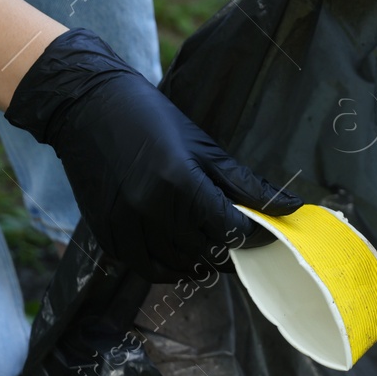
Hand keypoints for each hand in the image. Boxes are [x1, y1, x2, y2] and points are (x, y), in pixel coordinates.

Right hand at [6, 29, 300, 281]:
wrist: (86, 106)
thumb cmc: (151, 118)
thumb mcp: (203, 146)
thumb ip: (245, 183)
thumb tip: (290, 206)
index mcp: (180, 183)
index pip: (231, 229)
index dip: (254, 236)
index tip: (264, 233)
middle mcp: (151, 210)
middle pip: (206, 251)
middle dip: (229, 250)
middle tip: (239, 242)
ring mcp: (126, 225)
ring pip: (176, 266)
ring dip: (201, 264)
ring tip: (214, 253)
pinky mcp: (107, 233)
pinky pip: (144, 267)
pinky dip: (167, 269)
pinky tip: (181, 258)